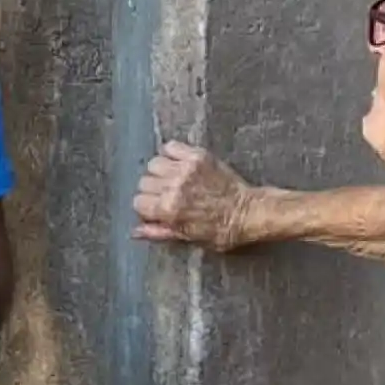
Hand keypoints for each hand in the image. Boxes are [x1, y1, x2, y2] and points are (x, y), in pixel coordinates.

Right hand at [132, 141, 254, 251]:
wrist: (249, 211)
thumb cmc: (221, 231)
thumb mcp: (189, 238)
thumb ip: (159, 232)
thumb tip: (135, 231)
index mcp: (169, 209)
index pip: (138, 202)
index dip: (146, 208)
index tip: (156, 209)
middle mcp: (173, 186)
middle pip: (144, 182)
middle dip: (151, 191)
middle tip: (166, 195)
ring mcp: (185, 168)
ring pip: (154, 163)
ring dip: (159, 172)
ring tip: (172, 178)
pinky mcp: (197, 156)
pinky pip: (171, 146)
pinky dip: (170, 153)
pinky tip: (178, 163)